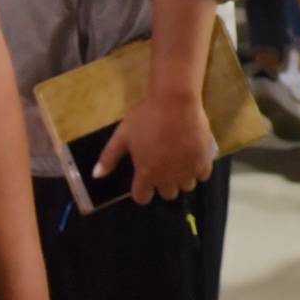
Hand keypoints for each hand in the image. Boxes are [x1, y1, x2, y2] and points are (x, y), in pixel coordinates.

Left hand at [97, 87, 215, 203]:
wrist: (175, 101)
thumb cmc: (146, 117)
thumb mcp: (123, 135)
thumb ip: (109, 157)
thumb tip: (96, 176)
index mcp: (146, 174)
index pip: (142, 198)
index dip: (142, 190)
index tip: (143, 180)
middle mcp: (167, 178)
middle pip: (167, 194)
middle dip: (164, 184)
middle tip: (163, 166)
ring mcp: (187, 171)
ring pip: (186, 186)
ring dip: (182, 178)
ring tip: (180, 162)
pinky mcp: (203, 161)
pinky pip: (202, 175)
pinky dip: (198, 169)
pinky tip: (193, 157)